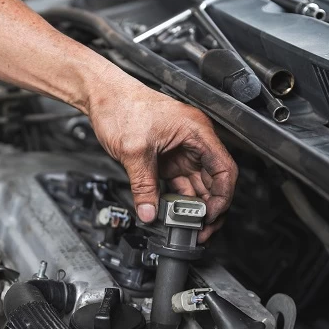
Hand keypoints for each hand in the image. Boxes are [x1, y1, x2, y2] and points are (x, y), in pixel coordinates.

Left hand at [86, 76, 237, 242]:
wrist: (103, 97)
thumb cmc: (122, 106)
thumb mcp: (135, 150)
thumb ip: (143, 185)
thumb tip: (149, 211)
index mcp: (197, 132)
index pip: (225, 169)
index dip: (222, 197)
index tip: (211, 216)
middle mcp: (194, 142)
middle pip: (214, 182)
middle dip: (209, 208)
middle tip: (201, 231)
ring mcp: (181, 152)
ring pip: (197, 186)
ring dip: (192, 207)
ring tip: (187, 227)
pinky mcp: (167, 159)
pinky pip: (179, 184)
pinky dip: (177, 200)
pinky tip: (171, 213)